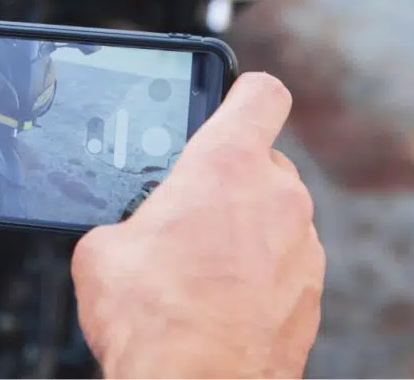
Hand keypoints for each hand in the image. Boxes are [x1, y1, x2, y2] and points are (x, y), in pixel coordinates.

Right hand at [71, 73, 323, 377]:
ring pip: (275, 216)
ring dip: (244, 231)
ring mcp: (303, 247)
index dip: (242, 94)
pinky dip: (259, 275)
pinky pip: (285, 264)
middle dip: (227, 182)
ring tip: (199, 269)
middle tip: (187, 212)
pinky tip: (219, 303)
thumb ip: (124, 223)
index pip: (260, 95)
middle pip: (261, 162)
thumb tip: (124, 237)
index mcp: (226, 165)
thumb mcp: (101, 251)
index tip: (228, 104)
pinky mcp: (312, 294)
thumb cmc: (154, 319)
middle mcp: (277, 197)